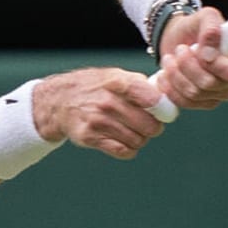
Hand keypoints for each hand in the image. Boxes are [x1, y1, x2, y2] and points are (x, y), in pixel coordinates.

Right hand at [32, 67, 169, 159]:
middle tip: (147, 124)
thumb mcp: (115, 75)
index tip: (163, 112)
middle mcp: (108, 102)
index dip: (163, 109)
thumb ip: (140, 85)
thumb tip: (167, 98)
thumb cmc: (94, 88)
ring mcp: (98, 121)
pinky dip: (128, 149)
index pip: (152, 99)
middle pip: (149, 126)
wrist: (60, 100)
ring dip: (139, 139)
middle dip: (153, 128)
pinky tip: (123, 141)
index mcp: (117, 82)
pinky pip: (123, 152)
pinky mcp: (90, 138)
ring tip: (131, 131)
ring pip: (138, 141)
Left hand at [152, 7, 227, 110]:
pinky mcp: (205, 102)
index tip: (197, 49)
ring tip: (170, 59)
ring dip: (176, 74)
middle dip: (187, 66)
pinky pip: (185, 103)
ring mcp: (222, 93)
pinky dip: (170, 88)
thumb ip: (211, 28)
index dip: (211, 64)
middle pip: (210, 84)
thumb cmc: (197, 26)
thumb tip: (209, 53)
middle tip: (179, 50)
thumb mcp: (205, 16)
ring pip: (195, 94)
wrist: (179, 39)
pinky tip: (165, 74)